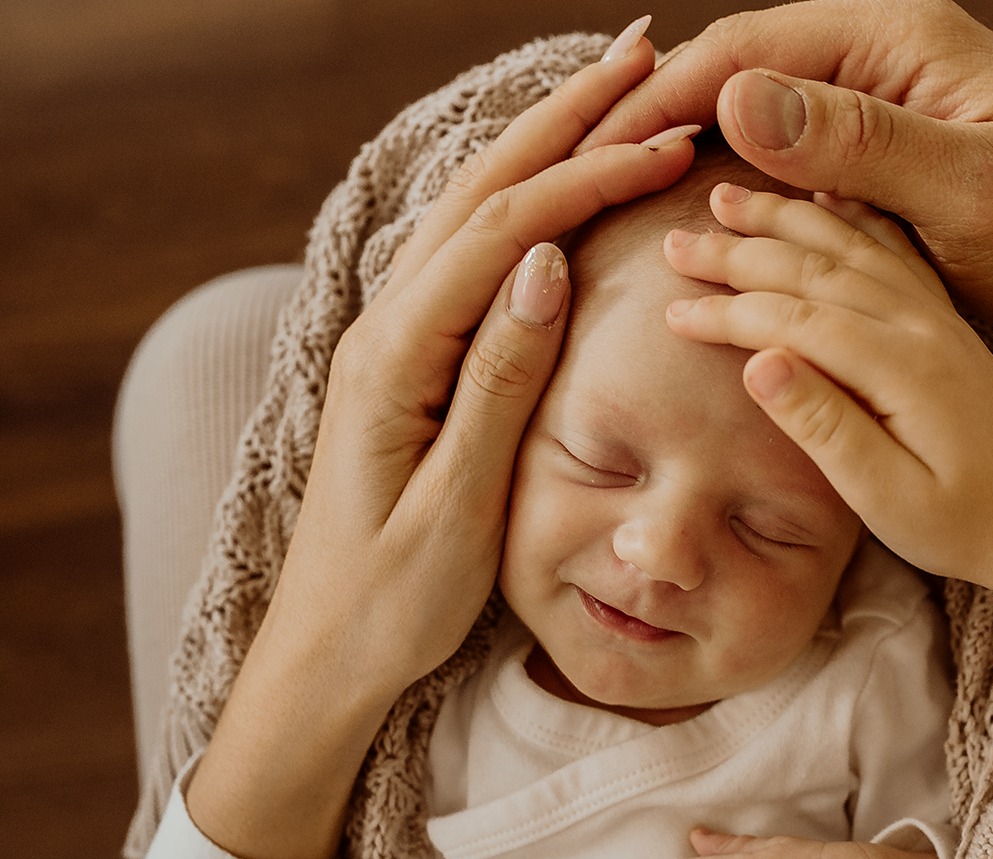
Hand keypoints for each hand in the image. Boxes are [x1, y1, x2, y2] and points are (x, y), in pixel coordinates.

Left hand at [186, 36, 702, 858]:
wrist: (322, 664)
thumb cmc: (390, 606)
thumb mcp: (454, 509)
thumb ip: (495, 384)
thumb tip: (541, 266)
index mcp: (394, 360)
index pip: (503, 237)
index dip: (587, 179)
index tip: (670, 140)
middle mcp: (383, 332)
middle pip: (481, 194)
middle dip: (565, 119)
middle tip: (648, 55)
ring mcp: (390, 344)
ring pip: (471, 213)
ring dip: (543, 144)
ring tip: (615, 90)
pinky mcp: (406, 365)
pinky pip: (467, 254)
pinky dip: (520, 198)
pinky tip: (554, 181)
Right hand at [584, 0, 992, 338]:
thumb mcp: (970, 189)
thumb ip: (856, 144)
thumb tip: (736, 101)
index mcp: (895, 39)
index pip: (746, 49)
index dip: (662, 98)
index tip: (592, 149)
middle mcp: (879, 56)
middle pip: (737, 75)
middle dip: (659, 123)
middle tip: (576, 179)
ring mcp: (879, 104)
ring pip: (756, 120)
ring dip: (691, 159)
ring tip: (614, 206)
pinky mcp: (884, 153)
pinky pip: (789, 161)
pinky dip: (740, 189)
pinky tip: (697, 228)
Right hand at [661, 185, 992, 594]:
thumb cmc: (964, 525)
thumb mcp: (890, 498)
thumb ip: (826, 428)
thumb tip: (757, 362)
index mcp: (905, 367)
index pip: (796, 317)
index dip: (728, 310)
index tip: (669, 310)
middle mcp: (922, 325)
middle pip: (817, 267)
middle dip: (741, 250)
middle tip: (674, 238)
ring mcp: (937, 315)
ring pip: (850, 246)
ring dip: (785, 218)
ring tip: (727, 196)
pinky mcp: (944, 319)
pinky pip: (890, 248)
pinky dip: (848, 215)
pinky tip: (822, 194)